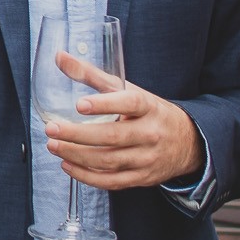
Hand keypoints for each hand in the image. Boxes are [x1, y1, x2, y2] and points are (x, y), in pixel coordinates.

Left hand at [44, 73, 202, 189]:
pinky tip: (68, 165)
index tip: (80, 105)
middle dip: (78, 134)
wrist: (187, 142)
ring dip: (77, 155)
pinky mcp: (141, 178)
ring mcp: (147, 158)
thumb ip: (93, 75)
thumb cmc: (149, 112)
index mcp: (148, 107)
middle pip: (113, 136)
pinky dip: (87, 176)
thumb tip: (60, 57)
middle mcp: (150, 133)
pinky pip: (111, 181)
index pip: (130, 103)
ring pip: (109, 161)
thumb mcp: (129, 90)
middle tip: (52, 129)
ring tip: (54, 146)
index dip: (105, 104)